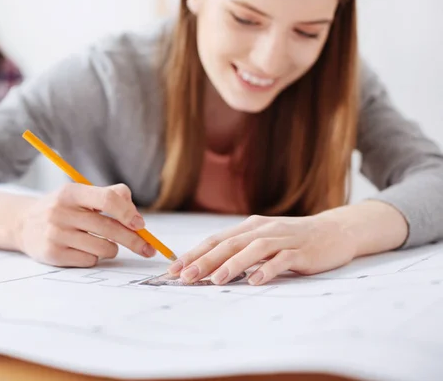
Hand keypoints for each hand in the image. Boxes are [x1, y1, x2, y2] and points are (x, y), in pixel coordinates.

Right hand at [16, 183, 155, 266]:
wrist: (24, 225)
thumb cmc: (63, 209)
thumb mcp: (81, 194)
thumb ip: (111, 195)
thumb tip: (136, 215)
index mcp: (71, 192)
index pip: (107, 199)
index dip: (128, 213)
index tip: (141, 225)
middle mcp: (61, 212)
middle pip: (110, 228)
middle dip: (134, 240)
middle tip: (147, 249)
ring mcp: (55, 234)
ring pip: (103, 248)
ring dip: (111, 249)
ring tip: (103, 243)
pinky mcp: (52, 254)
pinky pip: (89, 260)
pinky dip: (94, 257)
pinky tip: (84, 249)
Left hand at [166, 213, 359, 285]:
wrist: (335, 231)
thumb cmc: (293, 239)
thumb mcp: (263, 240)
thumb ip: (240, 250)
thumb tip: (209, 267)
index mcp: (249, 227)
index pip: (216, 240)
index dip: (194, 253)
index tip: (174, 269)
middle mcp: (263, 230)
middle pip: (229, 244)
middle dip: (205, 261)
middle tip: (186, 277)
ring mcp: (283, 239)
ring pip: (253, 250)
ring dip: (233, 264)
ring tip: (215, 279)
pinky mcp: (301, 251)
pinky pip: (282, 260)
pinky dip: (268, 270)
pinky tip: (255, 281)